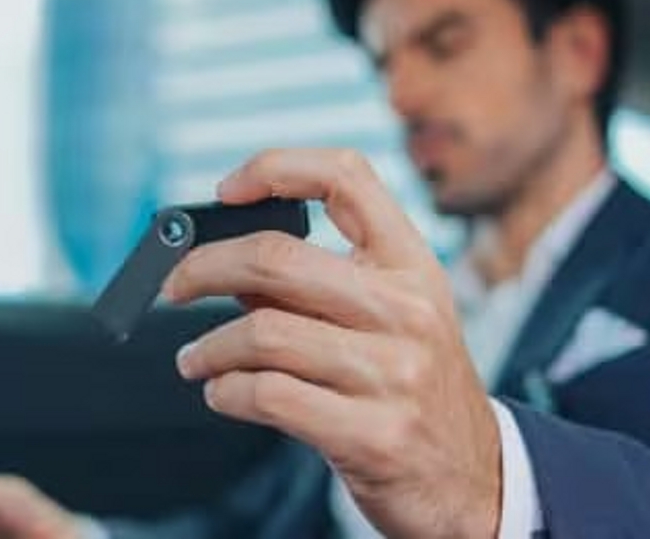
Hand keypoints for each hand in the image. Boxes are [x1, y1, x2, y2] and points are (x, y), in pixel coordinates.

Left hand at [165, 148, 501, 538]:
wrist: (474, 480)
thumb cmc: (415, 392)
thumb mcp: (391, 321)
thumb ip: (317, 286)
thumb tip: (225, 266)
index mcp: (413, 267)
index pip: (347, 178)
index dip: (276, 167)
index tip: (227, 189)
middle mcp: (409, 311)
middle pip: (278, 257)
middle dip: (204, 267)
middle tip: (175, 285)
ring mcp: (395, 374)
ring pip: (263, 333)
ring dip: (207, 347)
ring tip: (196, 360)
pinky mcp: (374, 435)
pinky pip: (269, 396)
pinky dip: (226, 392)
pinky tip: (224, 394)